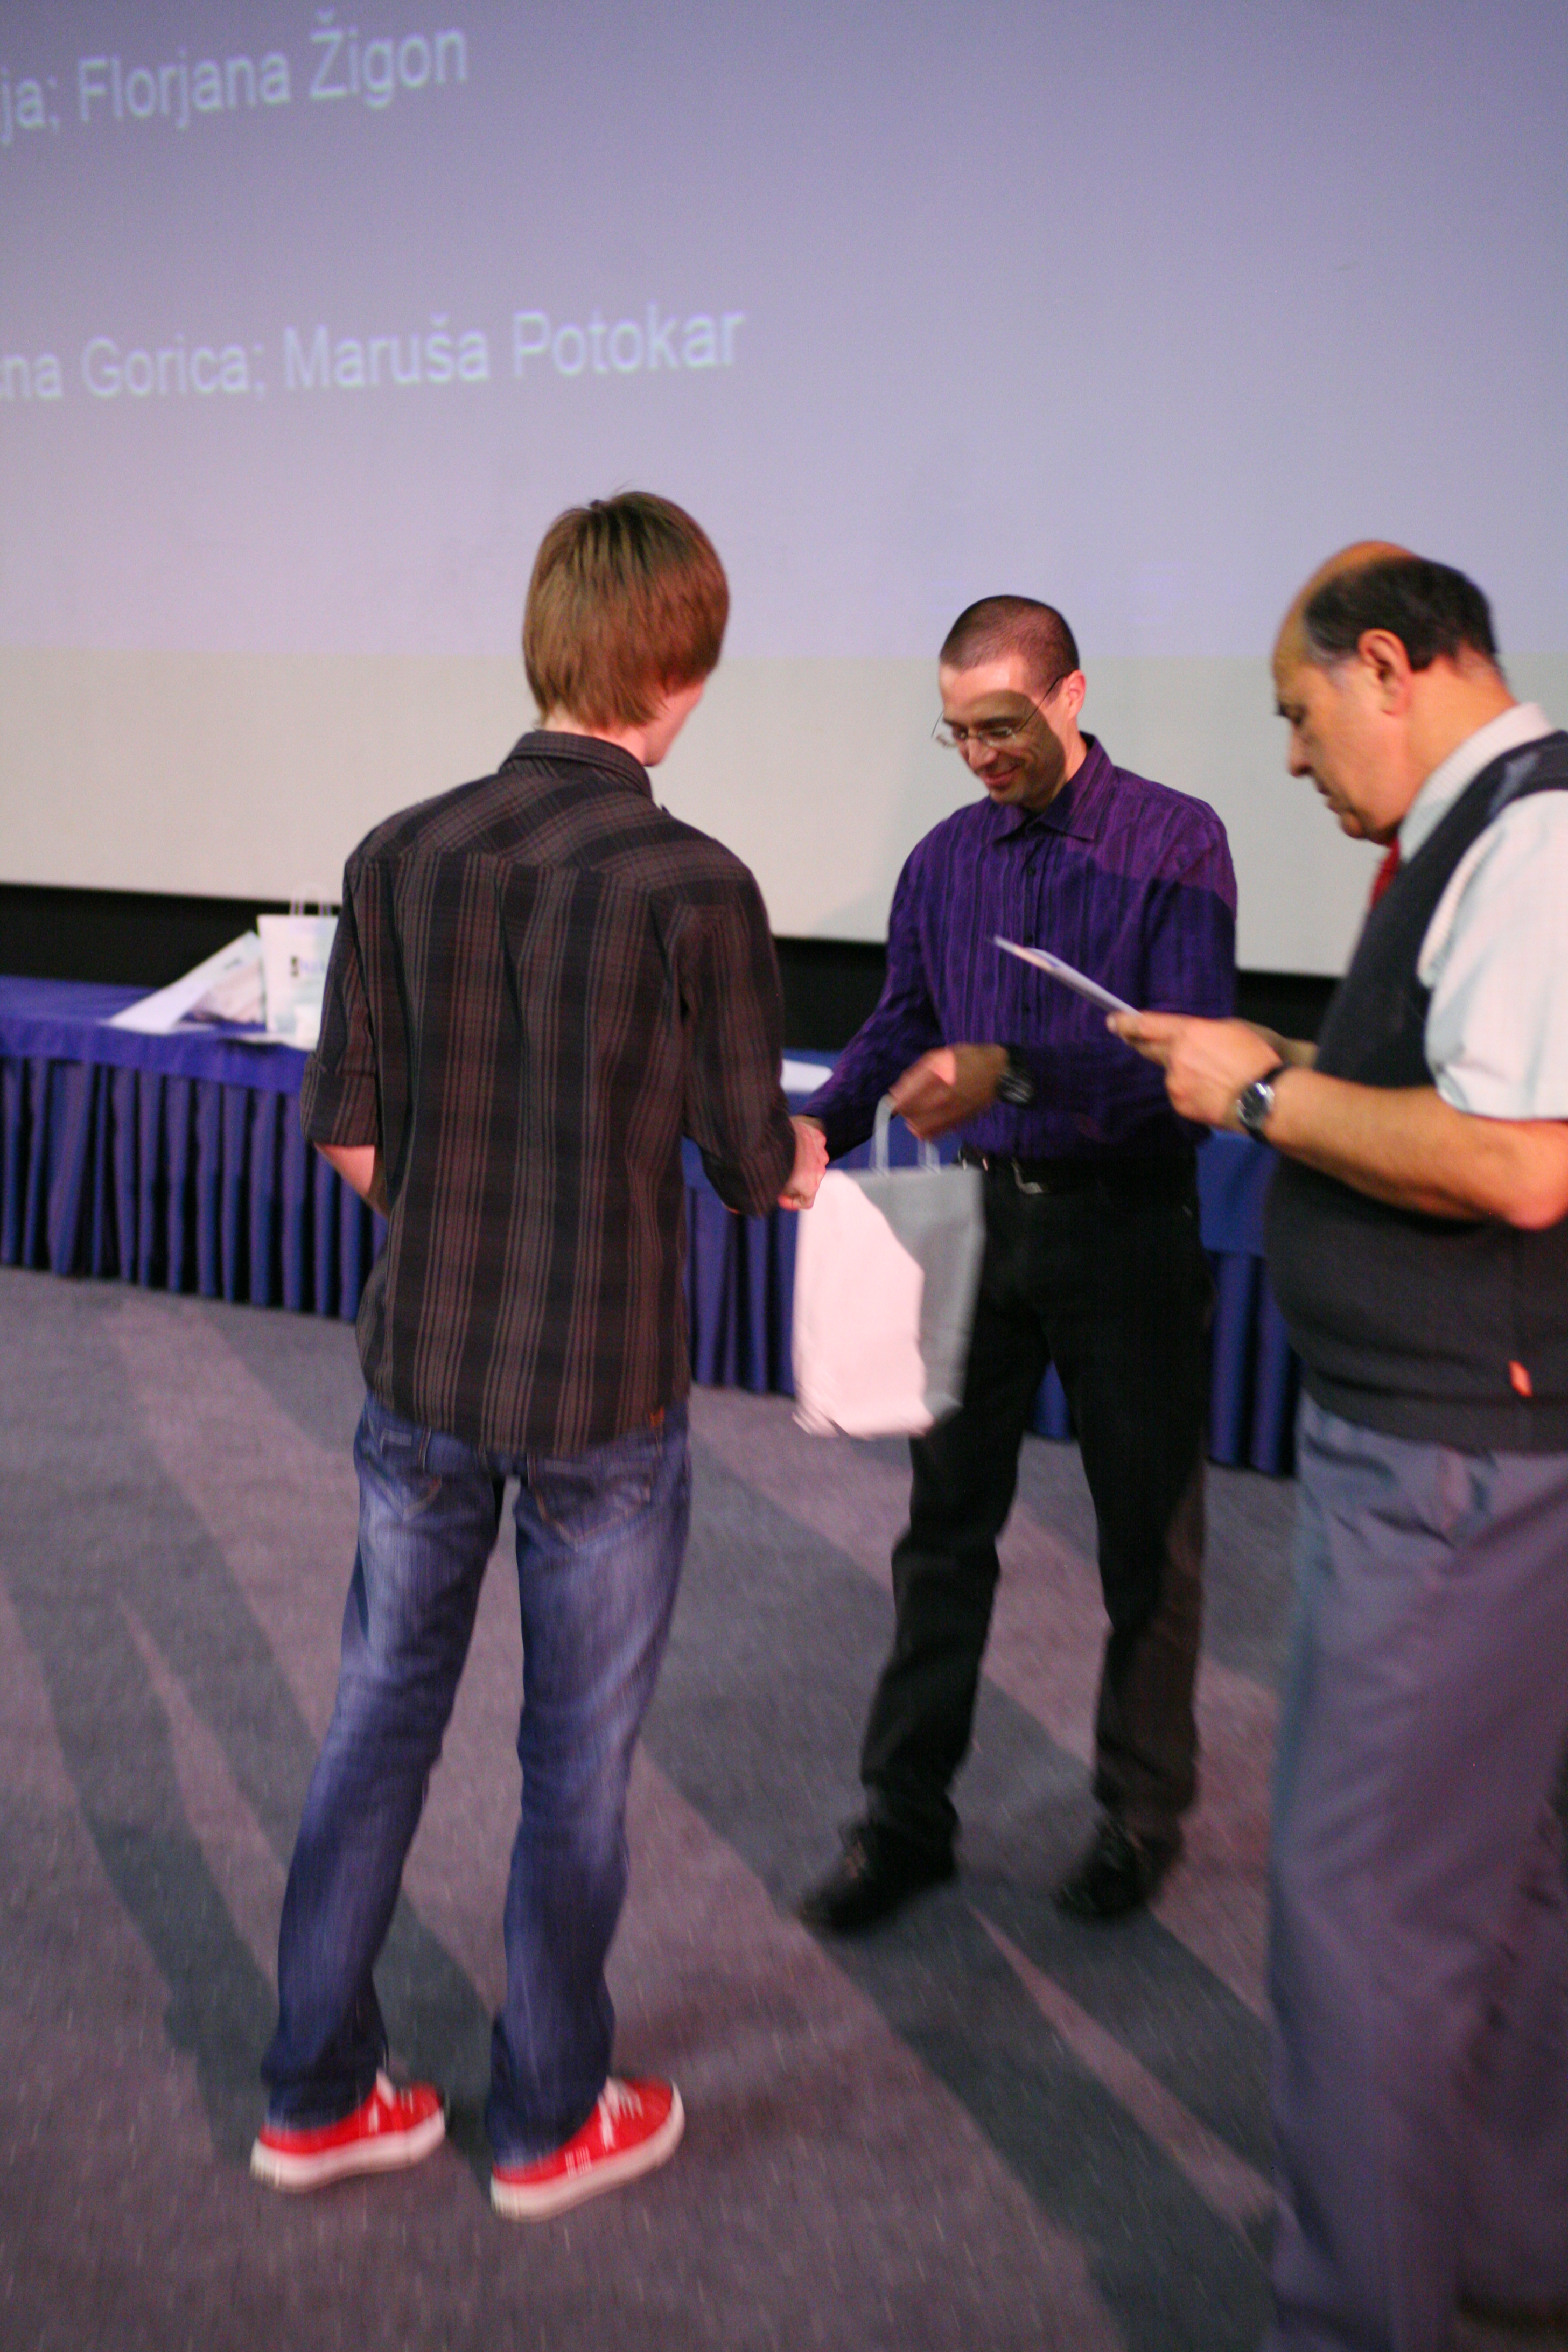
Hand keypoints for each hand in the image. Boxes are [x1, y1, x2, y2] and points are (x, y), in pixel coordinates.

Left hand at [779, 1115, 829, 1208]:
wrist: (775, 1134)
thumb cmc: (772, 1161)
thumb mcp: (770, 1184)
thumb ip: (776, 1193)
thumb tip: (761, 1200)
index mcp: (810, 1186)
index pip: (806, 1202)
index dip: (792, 1202)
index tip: (780, 1197)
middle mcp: (820, 1170)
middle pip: (809, 1181)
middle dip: (796, 1181)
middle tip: (780, 1177)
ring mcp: (821, 1152)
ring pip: (813, 1162)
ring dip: (803, 1162)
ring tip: (786, 1157)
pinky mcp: (818, 1137)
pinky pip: (814, 1145)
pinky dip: (806, 1146)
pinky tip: (791, 1142)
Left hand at [888, 1045, 1007, 1140]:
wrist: (998, 1072)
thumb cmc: (967, 1059)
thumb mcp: (940, 1057)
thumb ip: (916, 1074)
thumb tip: (896, 1093)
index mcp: (938, 1078)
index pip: (907, 1099)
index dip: (897, 1102)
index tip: (893, 1102)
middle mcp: (945, 1097)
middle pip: (913, 1114)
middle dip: (905, 1111)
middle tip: (905, 1105)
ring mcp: (953, 1112)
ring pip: (923, 1128)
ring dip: (914, 1122)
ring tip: (915, 1115)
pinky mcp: (960, 1122)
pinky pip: (938, 1133)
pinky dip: (927, 1131)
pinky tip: (924, 1125)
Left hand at [1107, 1013, 1280, 1129]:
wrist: (1265, 1098)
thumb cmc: (1256, 1059)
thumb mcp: (1233, 1029)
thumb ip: (1203, 1032)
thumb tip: (1190, 1038)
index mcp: (1189, 1033)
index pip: (1148, 1025)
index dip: (1127, 1023)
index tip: (1113, 1021)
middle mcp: (1176, 1057)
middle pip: (1150, 1049)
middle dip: (1141, 1044)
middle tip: (1132, 1039)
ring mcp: (1175, 1083)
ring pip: (1171, 1073)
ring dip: (1182, 1072)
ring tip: (1212, 1078)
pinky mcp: (1180, 1104)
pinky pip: (1180, 1092)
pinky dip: (1190, 1091)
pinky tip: (1212, 1093)